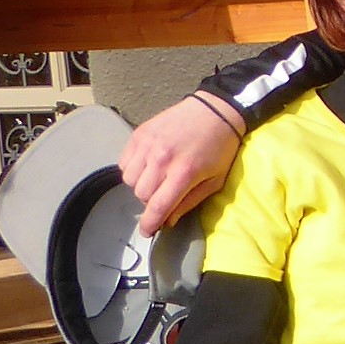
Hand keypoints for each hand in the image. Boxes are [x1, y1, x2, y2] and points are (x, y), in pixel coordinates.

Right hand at [120, 94, 244, 234]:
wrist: (215, 110)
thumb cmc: (220, 147)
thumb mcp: (215, 179)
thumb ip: (191, 201)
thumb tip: (170, 220)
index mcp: (184, 173)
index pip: (158, 206)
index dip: (150, 223)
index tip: (147, 232)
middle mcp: (161, 159)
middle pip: (141, 194)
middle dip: (151, 201)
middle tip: (164, 194)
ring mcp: (147, 145)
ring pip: (129, 180)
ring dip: (140, 185)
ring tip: (157, 178)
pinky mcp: (139, 134)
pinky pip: (124, 162)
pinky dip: (133, 169)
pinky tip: (148, 166)